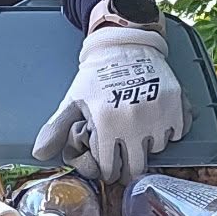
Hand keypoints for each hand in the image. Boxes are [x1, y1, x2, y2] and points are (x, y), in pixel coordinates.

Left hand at [32, 27, 189, 184]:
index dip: (107, 170)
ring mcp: (158, 114)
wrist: (124, 45)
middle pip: (136, 168)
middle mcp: (134, 122)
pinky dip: (170, 130)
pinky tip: (157, 121)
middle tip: (125, 158)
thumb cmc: (96, 77)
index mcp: (106, 125)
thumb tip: (39, 154)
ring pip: (157, 150)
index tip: (108, 167)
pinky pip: (177, 133)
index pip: (109, 169)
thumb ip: (56, 129)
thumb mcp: (73, 101)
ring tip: (139, 133)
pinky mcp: (177, 105)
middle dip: (128, 167)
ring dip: (149, 146)